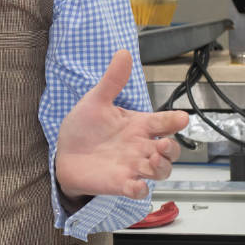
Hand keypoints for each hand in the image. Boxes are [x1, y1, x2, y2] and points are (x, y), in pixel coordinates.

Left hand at [55, 50, 188, 201]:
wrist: (62, 153)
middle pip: (170, 150)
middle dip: (172, 149)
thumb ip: (112, 81)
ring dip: (162, 167)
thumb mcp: (96, 101)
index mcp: (138, 125)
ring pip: (161, 171)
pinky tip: (136, 185)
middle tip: (162, 144)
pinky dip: (140, 190)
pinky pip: (138, 190)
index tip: (181, 117)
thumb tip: (122, 53)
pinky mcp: (120, 183)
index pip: (165, 121)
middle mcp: (140, 147)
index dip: (175, 120)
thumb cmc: (83, 129)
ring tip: (152, 160)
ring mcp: (132, 166)